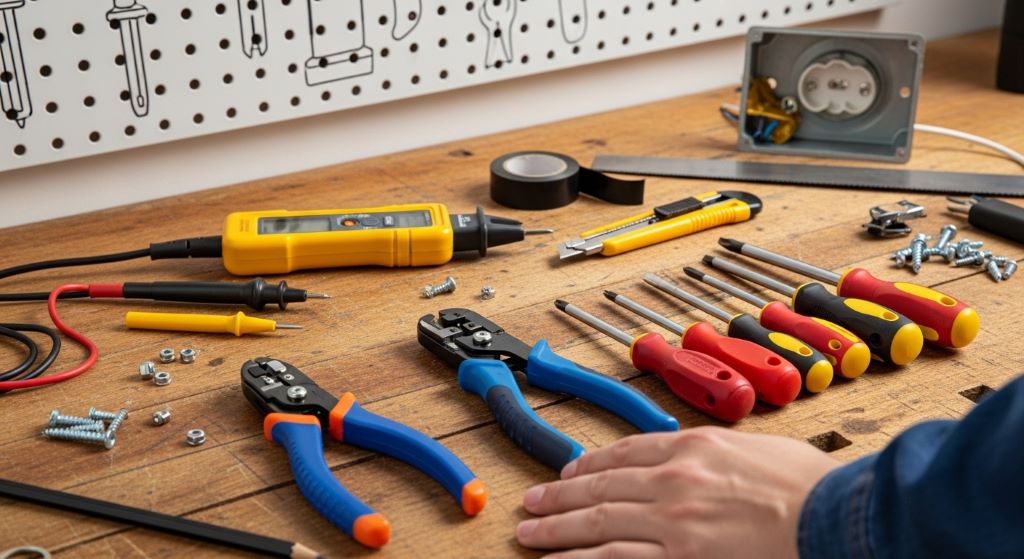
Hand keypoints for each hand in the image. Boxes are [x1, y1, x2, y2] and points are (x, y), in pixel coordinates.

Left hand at [516, 426, 840, 558]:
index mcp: (693, 447)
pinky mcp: (680, 558)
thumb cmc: (811, 486)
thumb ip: (715, 454)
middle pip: (600, 487)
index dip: (589, 463)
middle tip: (531, 503)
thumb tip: (690, 458)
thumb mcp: (756, 449)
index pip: (625, 451)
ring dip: (558, 529)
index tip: (569, 470)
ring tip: (530, 534)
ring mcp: (673, 522)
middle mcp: (674, 481)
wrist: (836, 518)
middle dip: (559, 497)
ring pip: (598, 524)